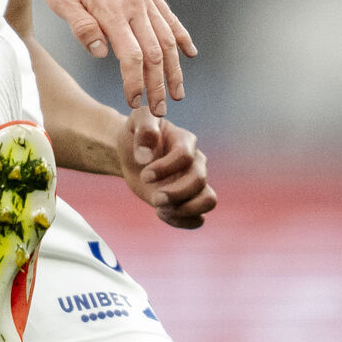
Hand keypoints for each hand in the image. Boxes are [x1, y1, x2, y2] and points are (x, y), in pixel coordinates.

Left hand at [34, 0, 194, 115]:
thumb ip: (82, 27)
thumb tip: (103, 54)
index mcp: (112, 11)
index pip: (131, 57)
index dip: (135, 83)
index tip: (135, 103)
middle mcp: (134, 4)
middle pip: (154, 53)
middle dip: (159, 85)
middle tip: (162, 110)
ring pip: (166, 37)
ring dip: (174, 67)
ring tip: (178, 91)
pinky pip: (168, 15)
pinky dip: (180, 36)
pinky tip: (189, 53)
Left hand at [119, 108, 216, 228]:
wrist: (132, 153)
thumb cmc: (136, 133)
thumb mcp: (137, 120)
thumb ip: (144, 130)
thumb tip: (146, 157)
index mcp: (185, 141)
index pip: (185, 157)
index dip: (165, 168)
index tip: (144, 175)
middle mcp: (196, 163)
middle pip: (199, 181)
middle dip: (175, 194)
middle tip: (155, 198)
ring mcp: (195, 183)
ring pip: (209, 200)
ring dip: (185, 210)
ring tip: (161, 209)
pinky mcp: (188, 201)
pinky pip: (199, 218)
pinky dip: (182, 221)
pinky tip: (162, 214)